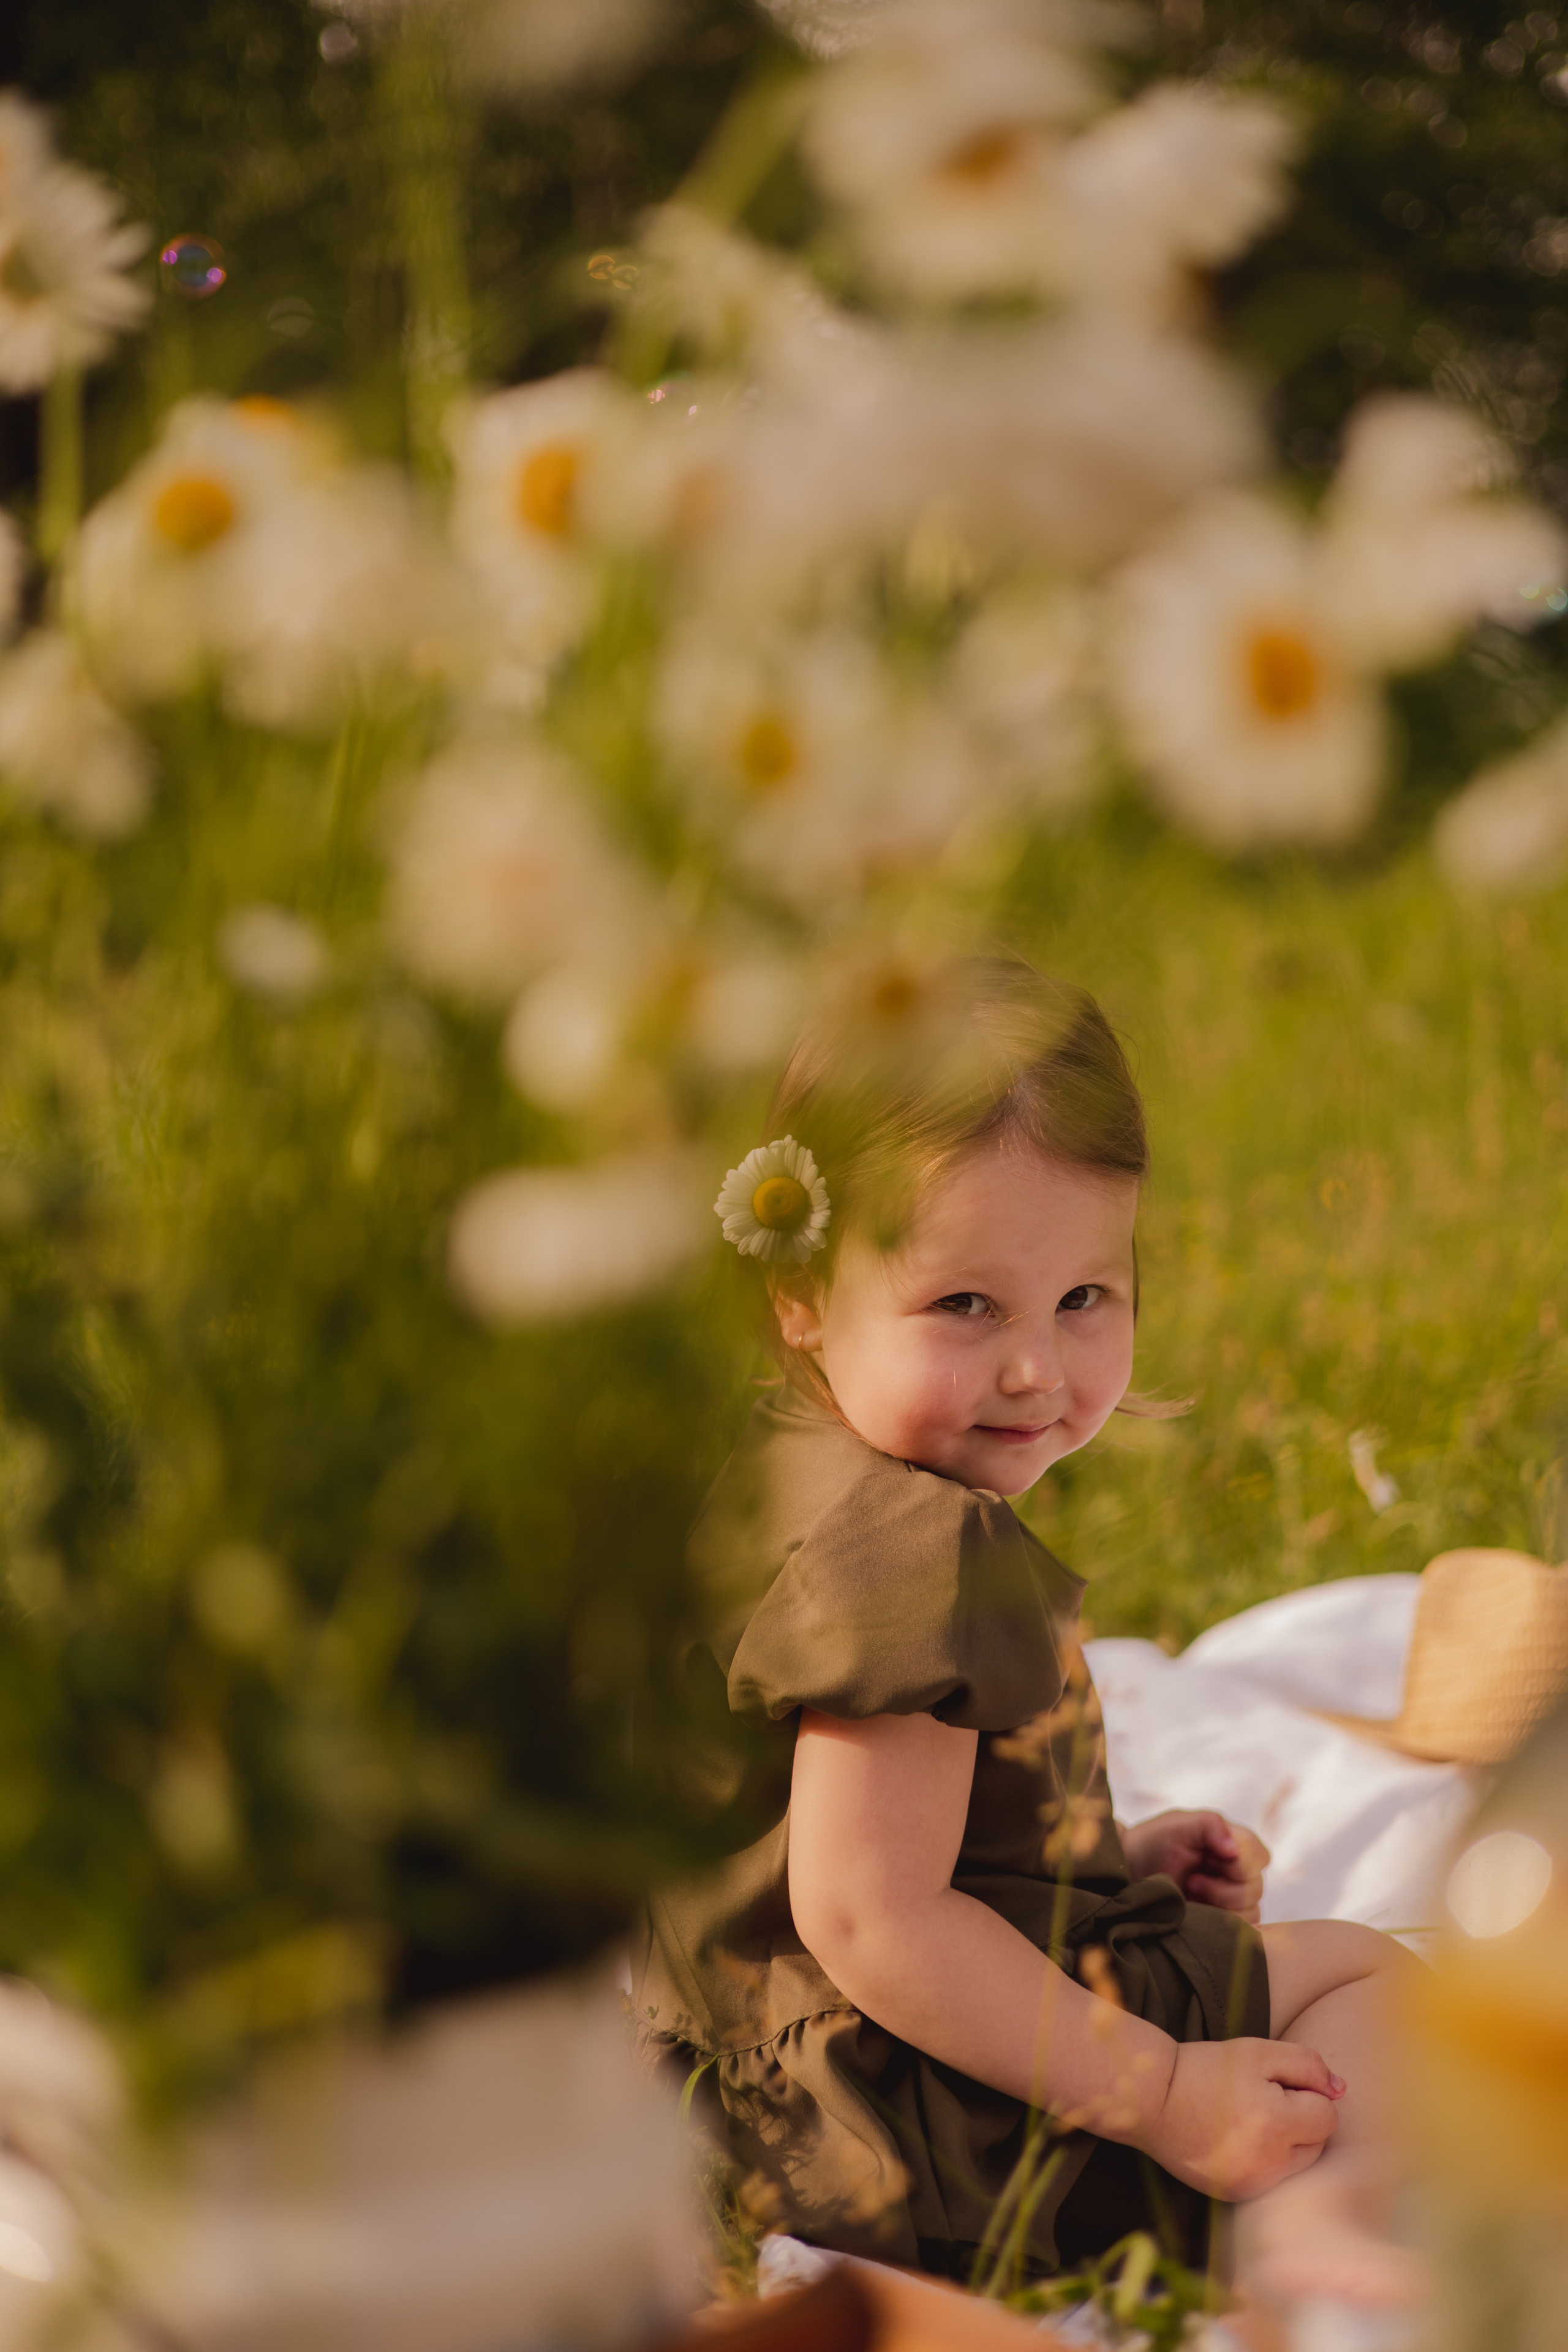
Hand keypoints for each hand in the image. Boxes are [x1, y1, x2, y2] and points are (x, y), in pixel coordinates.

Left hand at [1121, 1808, 1269, 1923]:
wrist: (1129, 1872)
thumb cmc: (1155, 1843)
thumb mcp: (1180, 1824)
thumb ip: (1211, 1825)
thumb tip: (1234, 1849)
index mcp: (1235, 1842)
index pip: (1258, 1856)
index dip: (1237, 1862)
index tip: (1207, 1857)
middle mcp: (1239, 1871)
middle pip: (1254, 1888)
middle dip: (1220, 1887)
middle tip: (1191, 1880)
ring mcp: (1234, 1898)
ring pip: (1249, 1911)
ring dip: (1216, 1904)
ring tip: (1190, 1893)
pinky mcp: (1225, 1921)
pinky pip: (1239, 1930)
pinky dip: (1217, 1921)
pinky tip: (1196, 1909)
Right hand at [1141, 2037, 1343, 2201]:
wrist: (1152, 2100)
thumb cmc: (1207, 2070)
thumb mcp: (1257, 2052)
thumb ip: (1307, 2064)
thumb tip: (1341, 2090)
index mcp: (1276, 2123)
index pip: (1327, 2116)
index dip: (1306, 2094)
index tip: (1275, 2084)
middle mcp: (1269, 2164)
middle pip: (1317, 2144)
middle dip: (1301, 2121)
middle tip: (1261, 2099)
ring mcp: (1253, 2186)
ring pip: (1299, 2165)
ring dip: (1287, 2144)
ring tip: (1250, 2121)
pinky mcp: (1238, 2196)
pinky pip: (1274, 2180)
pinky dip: (1267, 2161)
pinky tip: (1239, 2142)